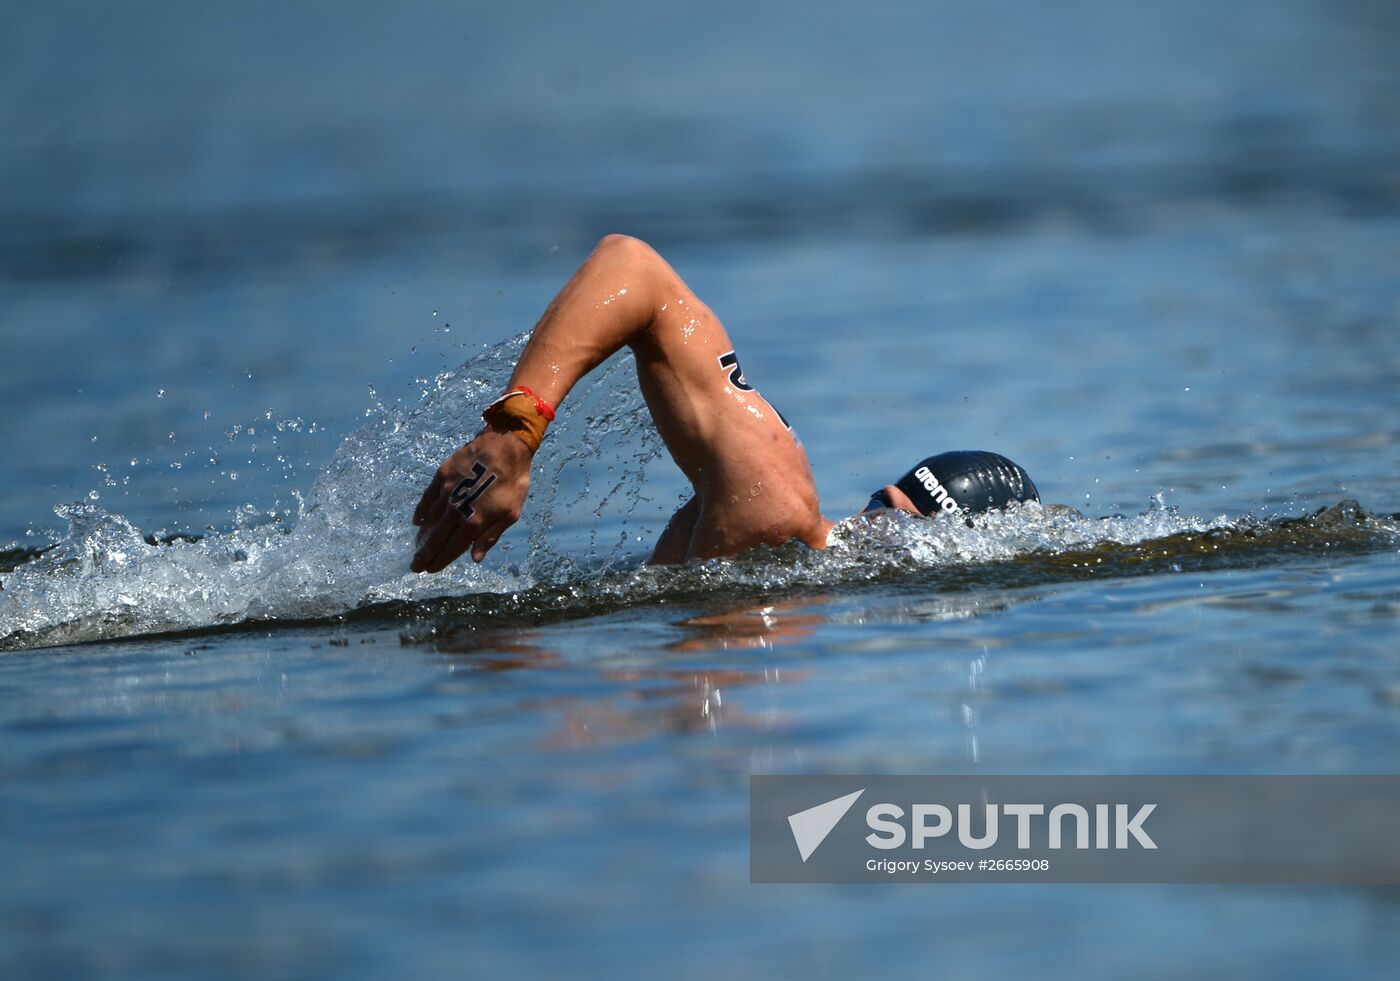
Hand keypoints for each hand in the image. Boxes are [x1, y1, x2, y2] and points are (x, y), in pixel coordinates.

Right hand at [411, 429, 530, 571]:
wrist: (505, 445)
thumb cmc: (513, 480)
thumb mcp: (511, 513)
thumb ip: (491, 536)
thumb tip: (475, 558)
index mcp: (474, 521)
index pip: (452, 547)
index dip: (440, 561)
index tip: (431, 570)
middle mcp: (456, 509)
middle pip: (436, 538)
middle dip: (424, 555)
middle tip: (415, 567)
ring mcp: (446, 492)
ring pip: (429, 521)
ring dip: (422, 537)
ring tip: (416, 548)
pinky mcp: (441, 476)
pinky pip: (426, 500)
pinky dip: (421, 513)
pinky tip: (417, 522)